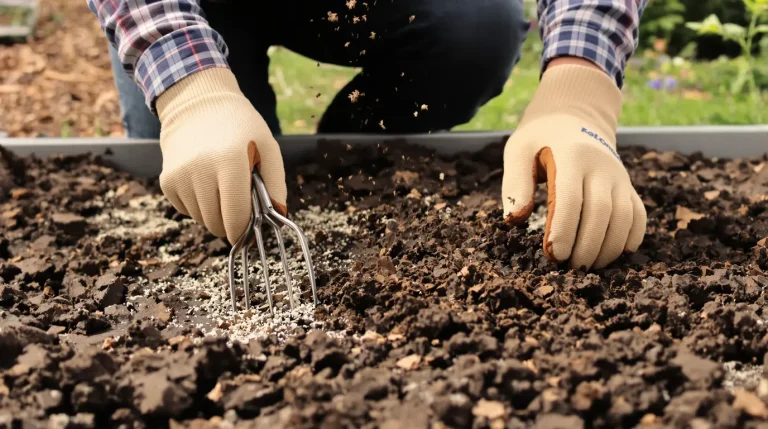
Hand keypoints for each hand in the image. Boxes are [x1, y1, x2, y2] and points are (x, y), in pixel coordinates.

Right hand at [156, 68, 286, 244]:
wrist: (197, 104)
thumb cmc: (241, 127)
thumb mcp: (268, 148)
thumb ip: (276, 185)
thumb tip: (278, 218)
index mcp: (229, 162)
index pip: (235, 217)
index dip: (245, 230)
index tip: (251, 230)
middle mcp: (199, 171)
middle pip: (217, 224)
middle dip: (231, 222)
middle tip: (240, 203)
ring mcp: (179, 177)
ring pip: (202, 220)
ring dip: (216, 214)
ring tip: (223, 187)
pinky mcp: (166, 182)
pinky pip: (187, 211)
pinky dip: (199, 205)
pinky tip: (205, 182)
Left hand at [502, 63, 645, 268]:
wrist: (574, 118)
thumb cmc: (540, 139)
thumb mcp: (518, 150)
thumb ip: (515, 183)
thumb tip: (515, 219)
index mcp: (572, 155)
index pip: (571, 197)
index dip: (564, 229)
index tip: (554, 254)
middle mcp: (601, 166)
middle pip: (601, 211)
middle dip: (586, 244)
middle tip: (570, 268)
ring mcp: (618, 176)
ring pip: (624, 217)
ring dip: (609, 247)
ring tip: (588, 266)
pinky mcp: (628, 186)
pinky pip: (638, 214)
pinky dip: (632, 237)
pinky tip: (617, 255)